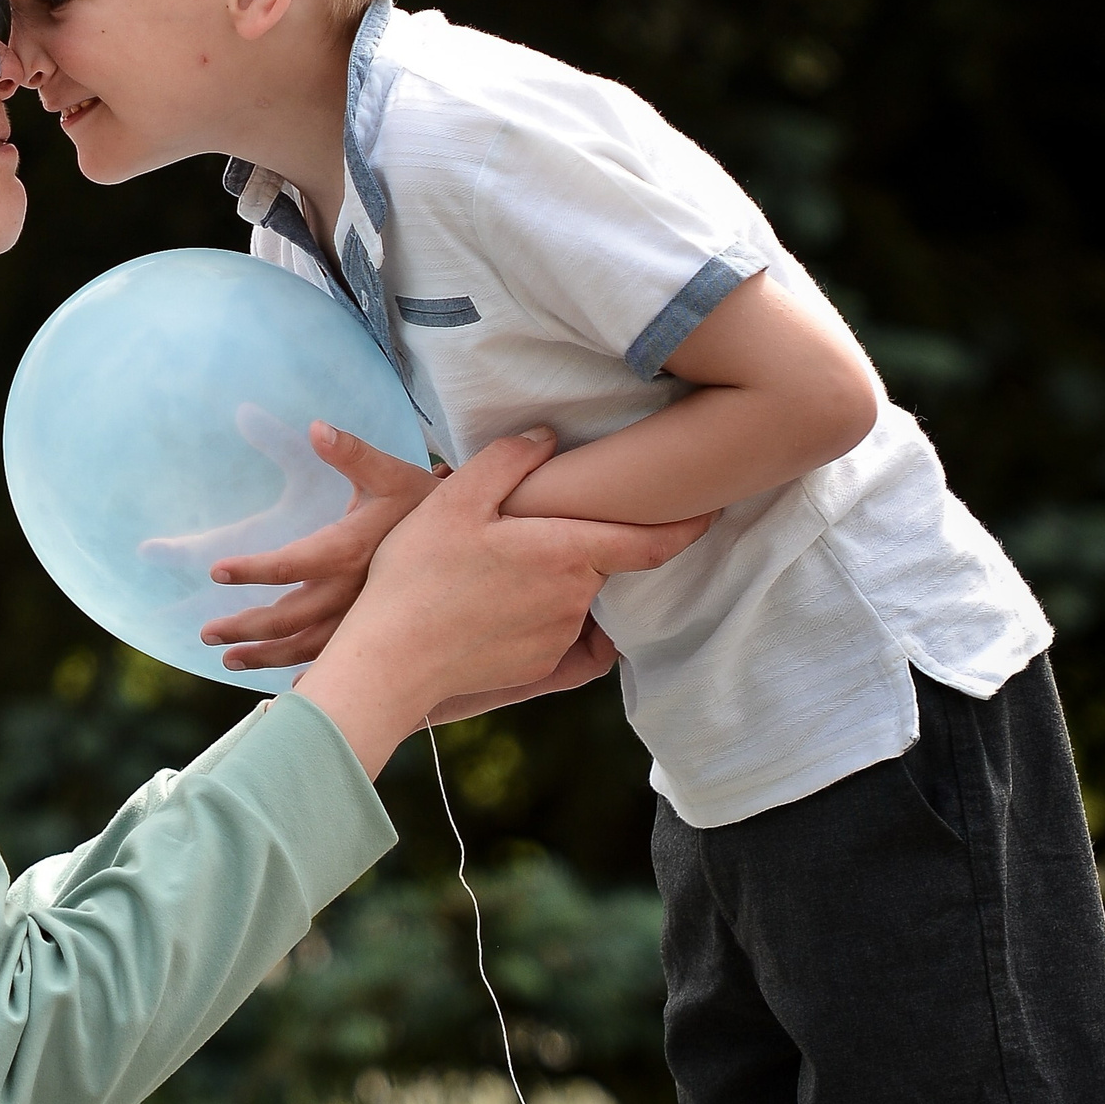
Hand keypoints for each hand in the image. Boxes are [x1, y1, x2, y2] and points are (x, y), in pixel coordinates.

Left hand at [197, 423, 441, 672]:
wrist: (479, 545)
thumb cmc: (425, 503)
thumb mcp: (390, 473)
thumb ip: (352, 453)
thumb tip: (316, 427)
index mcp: (349, 551)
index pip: (290, 564)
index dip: (251, 568)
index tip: (215, 571)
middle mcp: (353, 593)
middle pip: (288, 619)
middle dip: (245, 628)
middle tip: (207, 634)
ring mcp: (364, 619)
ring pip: (308, 649)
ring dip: (265, 657)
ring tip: (228, 660)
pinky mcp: (377, 633)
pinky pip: (336, 661)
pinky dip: (308, 675)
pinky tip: (288, 687)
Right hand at [292, 429, 711, 777]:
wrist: (391, 659)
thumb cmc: (418, 574)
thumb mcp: (454, 500)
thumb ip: (507, 461)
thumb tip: (547, 436)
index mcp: (565, 552)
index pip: (650, 540)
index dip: (687, 525)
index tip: (712, 510)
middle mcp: (575, 599)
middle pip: (601, 563)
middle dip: (587, 544)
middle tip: (541, 528)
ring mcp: (559, 637)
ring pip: (575, 597)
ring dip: (556, 580)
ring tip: (500, 568)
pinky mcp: (539, 667)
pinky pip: (555, 632)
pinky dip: (535, 613)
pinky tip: (492, 603)